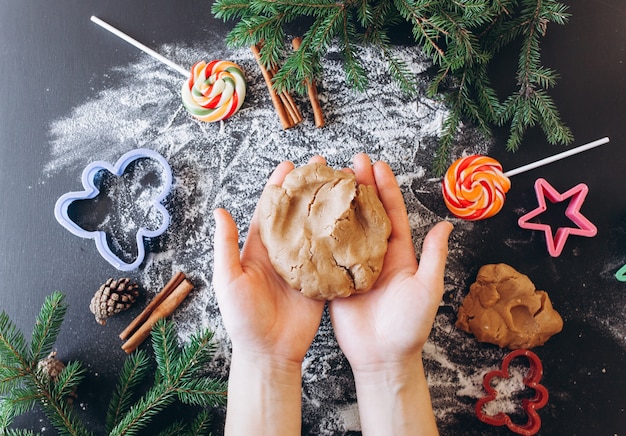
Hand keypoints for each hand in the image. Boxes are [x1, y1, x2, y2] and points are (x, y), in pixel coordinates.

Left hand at [213, 159, 325, 364]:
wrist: (269, 352)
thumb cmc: (243, 319)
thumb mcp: (229, 279)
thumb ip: (226, 246)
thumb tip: (219, 211)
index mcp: (259, 248)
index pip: (270, 209)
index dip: (280, 186)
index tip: (291, 165)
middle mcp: (283, 252)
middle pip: (297, 213)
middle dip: (308, 188)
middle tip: (323, 166)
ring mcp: (304, 265)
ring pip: (317, 229)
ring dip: (327, 207)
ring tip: (342, 184)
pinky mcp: (320, 280)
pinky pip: (332, 255)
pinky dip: (341, 237)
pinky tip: (353, 219)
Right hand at [329, 153, 452, 369]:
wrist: (383, 358)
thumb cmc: (410, 326)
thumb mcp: (427, 288)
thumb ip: (433, 256)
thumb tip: (446, 224)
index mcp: (398, 253)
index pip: (391, 213)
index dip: (385, 188)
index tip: (377, 165)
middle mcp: (374, 254)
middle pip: (366, 213)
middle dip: (360, 186)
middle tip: (350, 163)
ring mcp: (353, 266)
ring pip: (344, 228)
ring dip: (338, 204)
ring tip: (328, 181)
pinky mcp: (336, 280)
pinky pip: (327, 253)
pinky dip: (319, 233)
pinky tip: (310, 216)